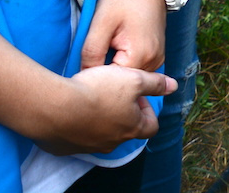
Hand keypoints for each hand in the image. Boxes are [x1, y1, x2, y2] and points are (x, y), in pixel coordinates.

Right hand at [30, 65, 174, 155]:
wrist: (55, 107)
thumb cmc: (98, 91)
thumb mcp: (134, 79)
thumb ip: (155, 84)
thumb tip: (173, 86)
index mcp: (132, 128)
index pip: (151, 126)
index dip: (148, 110)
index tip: (137, 95)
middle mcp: (112, 142)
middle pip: (126, 130)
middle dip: (124, 113)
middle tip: (114, 94)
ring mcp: (88, 147)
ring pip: (102, 134)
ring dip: (101, 119)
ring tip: (92, 100)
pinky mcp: (66, 148)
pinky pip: (77, 138)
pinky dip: (79, 125)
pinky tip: (72, 109)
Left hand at [82, 0, 166, 73]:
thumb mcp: (101, 22)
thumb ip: (91, 52)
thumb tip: (84, 77)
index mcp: (141, 56)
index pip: (112, 82)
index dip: (96, 76)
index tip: (86, 63)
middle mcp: (154, 61)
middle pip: (122, 81)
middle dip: (105, 74)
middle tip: (92, 55)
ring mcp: (158, 59)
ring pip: (129, 76)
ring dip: (115, 69)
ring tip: (105, 51)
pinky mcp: (156, 54)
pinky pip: (136, 68)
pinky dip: (124, 64)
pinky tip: (115, 51)